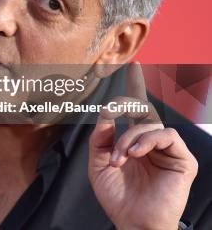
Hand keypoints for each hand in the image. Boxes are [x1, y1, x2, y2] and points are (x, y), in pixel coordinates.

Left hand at [88, 62, 197, 229]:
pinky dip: (147, 141)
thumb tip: (106, 114)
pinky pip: (166, 135)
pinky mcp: (183, 160)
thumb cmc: (117, 196)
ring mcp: (168, 151)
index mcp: (132, 142)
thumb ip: (101, 137)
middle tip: (115, 109)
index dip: (135, 87)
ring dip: (129, 138)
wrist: (132, 221)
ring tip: (121, 158)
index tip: (134, 66)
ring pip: (149, 124)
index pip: (134, 111)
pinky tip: (135, 154)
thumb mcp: (98, 163)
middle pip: (145, 109)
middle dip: (128, 101)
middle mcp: (151, 143)